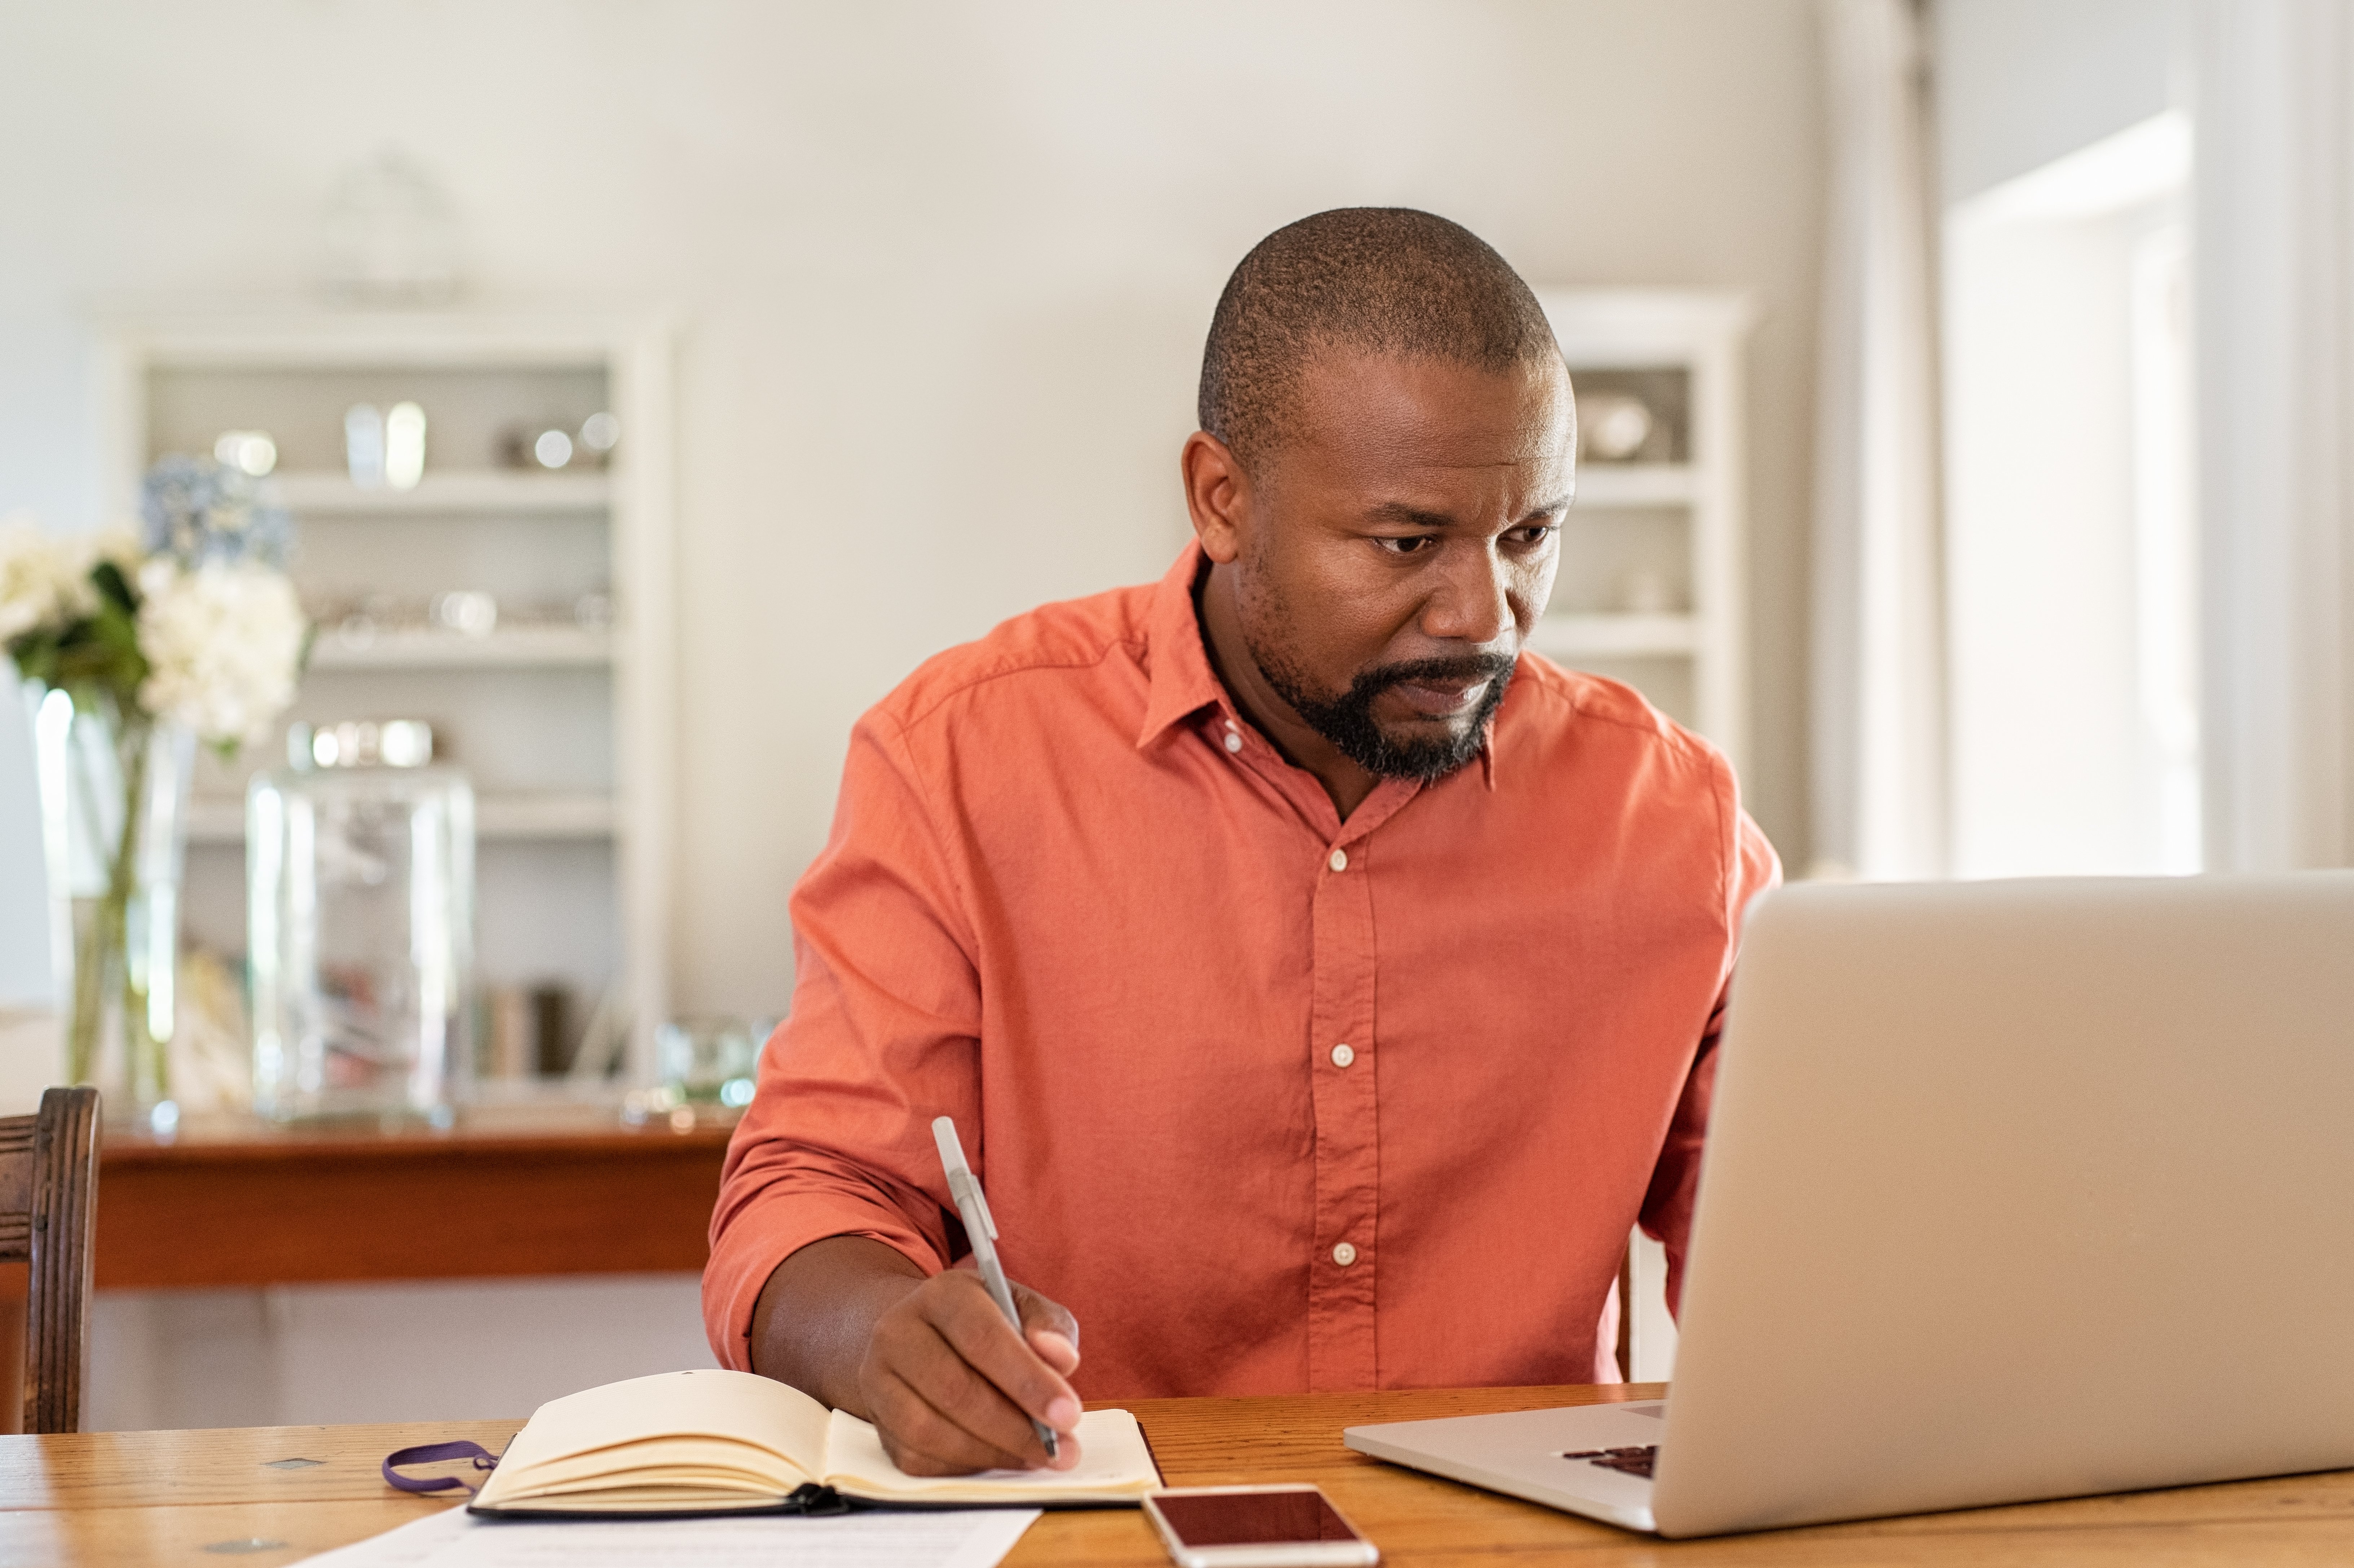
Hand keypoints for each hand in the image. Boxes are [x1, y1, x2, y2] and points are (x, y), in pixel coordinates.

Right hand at [858, 1270, 1083, 1475]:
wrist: (917, 1334)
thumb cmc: (982, 1323)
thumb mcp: (1018, 1305)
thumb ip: (1049, 1325)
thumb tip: (1063, 1359)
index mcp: (941, 1295)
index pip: (982, 1338)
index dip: (1027, 1380)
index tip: (1068, 1414)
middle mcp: (898, 1332)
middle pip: (955, 1389)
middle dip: (1016, 1427)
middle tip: (1060, 1450)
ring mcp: (878, 1379)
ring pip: (931, 1430)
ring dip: (992, 1452)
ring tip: (1036, 1457)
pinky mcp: (876, 1421)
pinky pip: (917, 1458)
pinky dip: (964, 1466)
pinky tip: (1000, 1458)